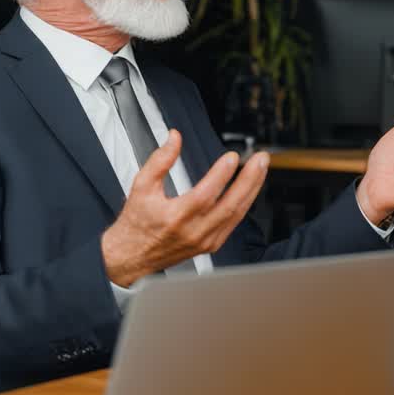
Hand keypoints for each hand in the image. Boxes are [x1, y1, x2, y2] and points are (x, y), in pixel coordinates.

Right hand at [101, 130, 269, 286]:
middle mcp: (193, 231)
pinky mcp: (211, 244)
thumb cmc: (137, 223)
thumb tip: (174, 138)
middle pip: (229, 205)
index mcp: (175, 218)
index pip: (205, 195)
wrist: (132, 257)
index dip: (221, 175)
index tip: (232, 157)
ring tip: (261, 168)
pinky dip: (245, 203)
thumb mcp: (141, 186)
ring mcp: (205, 240)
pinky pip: (234, 222)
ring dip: (252, 189)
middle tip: (261, 159)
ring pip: (237, 214)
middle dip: (249, 180)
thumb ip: (159, 160)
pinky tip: (251, 188)